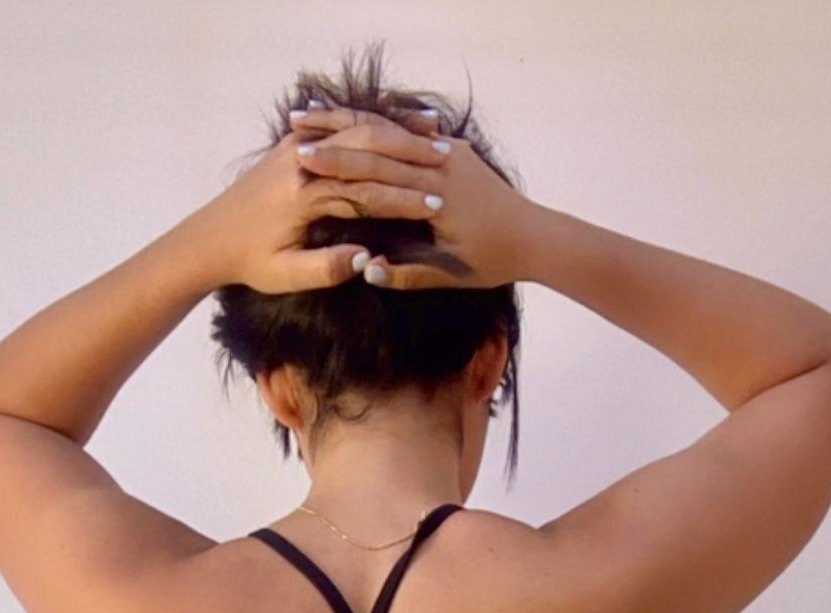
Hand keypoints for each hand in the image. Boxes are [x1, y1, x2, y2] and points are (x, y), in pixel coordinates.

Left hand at [173, 103, 449, 293]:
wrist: (209, 238)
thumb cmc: (249, 262)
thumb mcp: (285, 275)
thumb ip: (326, 268)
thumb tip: (368, 260)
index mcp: (302, 195)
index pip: (365, 191)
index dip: (403, 199)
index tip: (438, 207)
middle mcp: (300, 162)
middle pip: (366, 151)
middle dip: (409, 157)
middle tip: (448, 164)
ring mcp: (295, 147)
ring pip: (355, 130)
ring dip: (396, 133)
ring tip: (435, 136)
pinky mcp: (293, 144)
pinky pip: (339, 125)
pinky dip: (371, 123)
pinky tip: (400, 123)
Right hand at [291, 101, 538, 288]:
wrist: (535, 236)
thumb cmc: (492, 261)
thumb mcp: (447, 275)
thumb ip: (405, 273)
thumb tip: (365, 268)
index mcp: (436, 193)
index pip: (376, 171)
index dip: (336, 164)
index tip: (300, 162)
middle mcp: (443, 162)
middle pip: (378, 143)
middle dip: (335, 137)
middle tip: (295, 133)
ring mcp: (450, 151)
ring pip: (391, 129)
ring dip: (351, 125)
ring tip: (313, 120)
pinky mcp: (454, 149)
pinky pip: (409, 132)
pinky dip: (379, 126)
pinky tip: (350, 122)